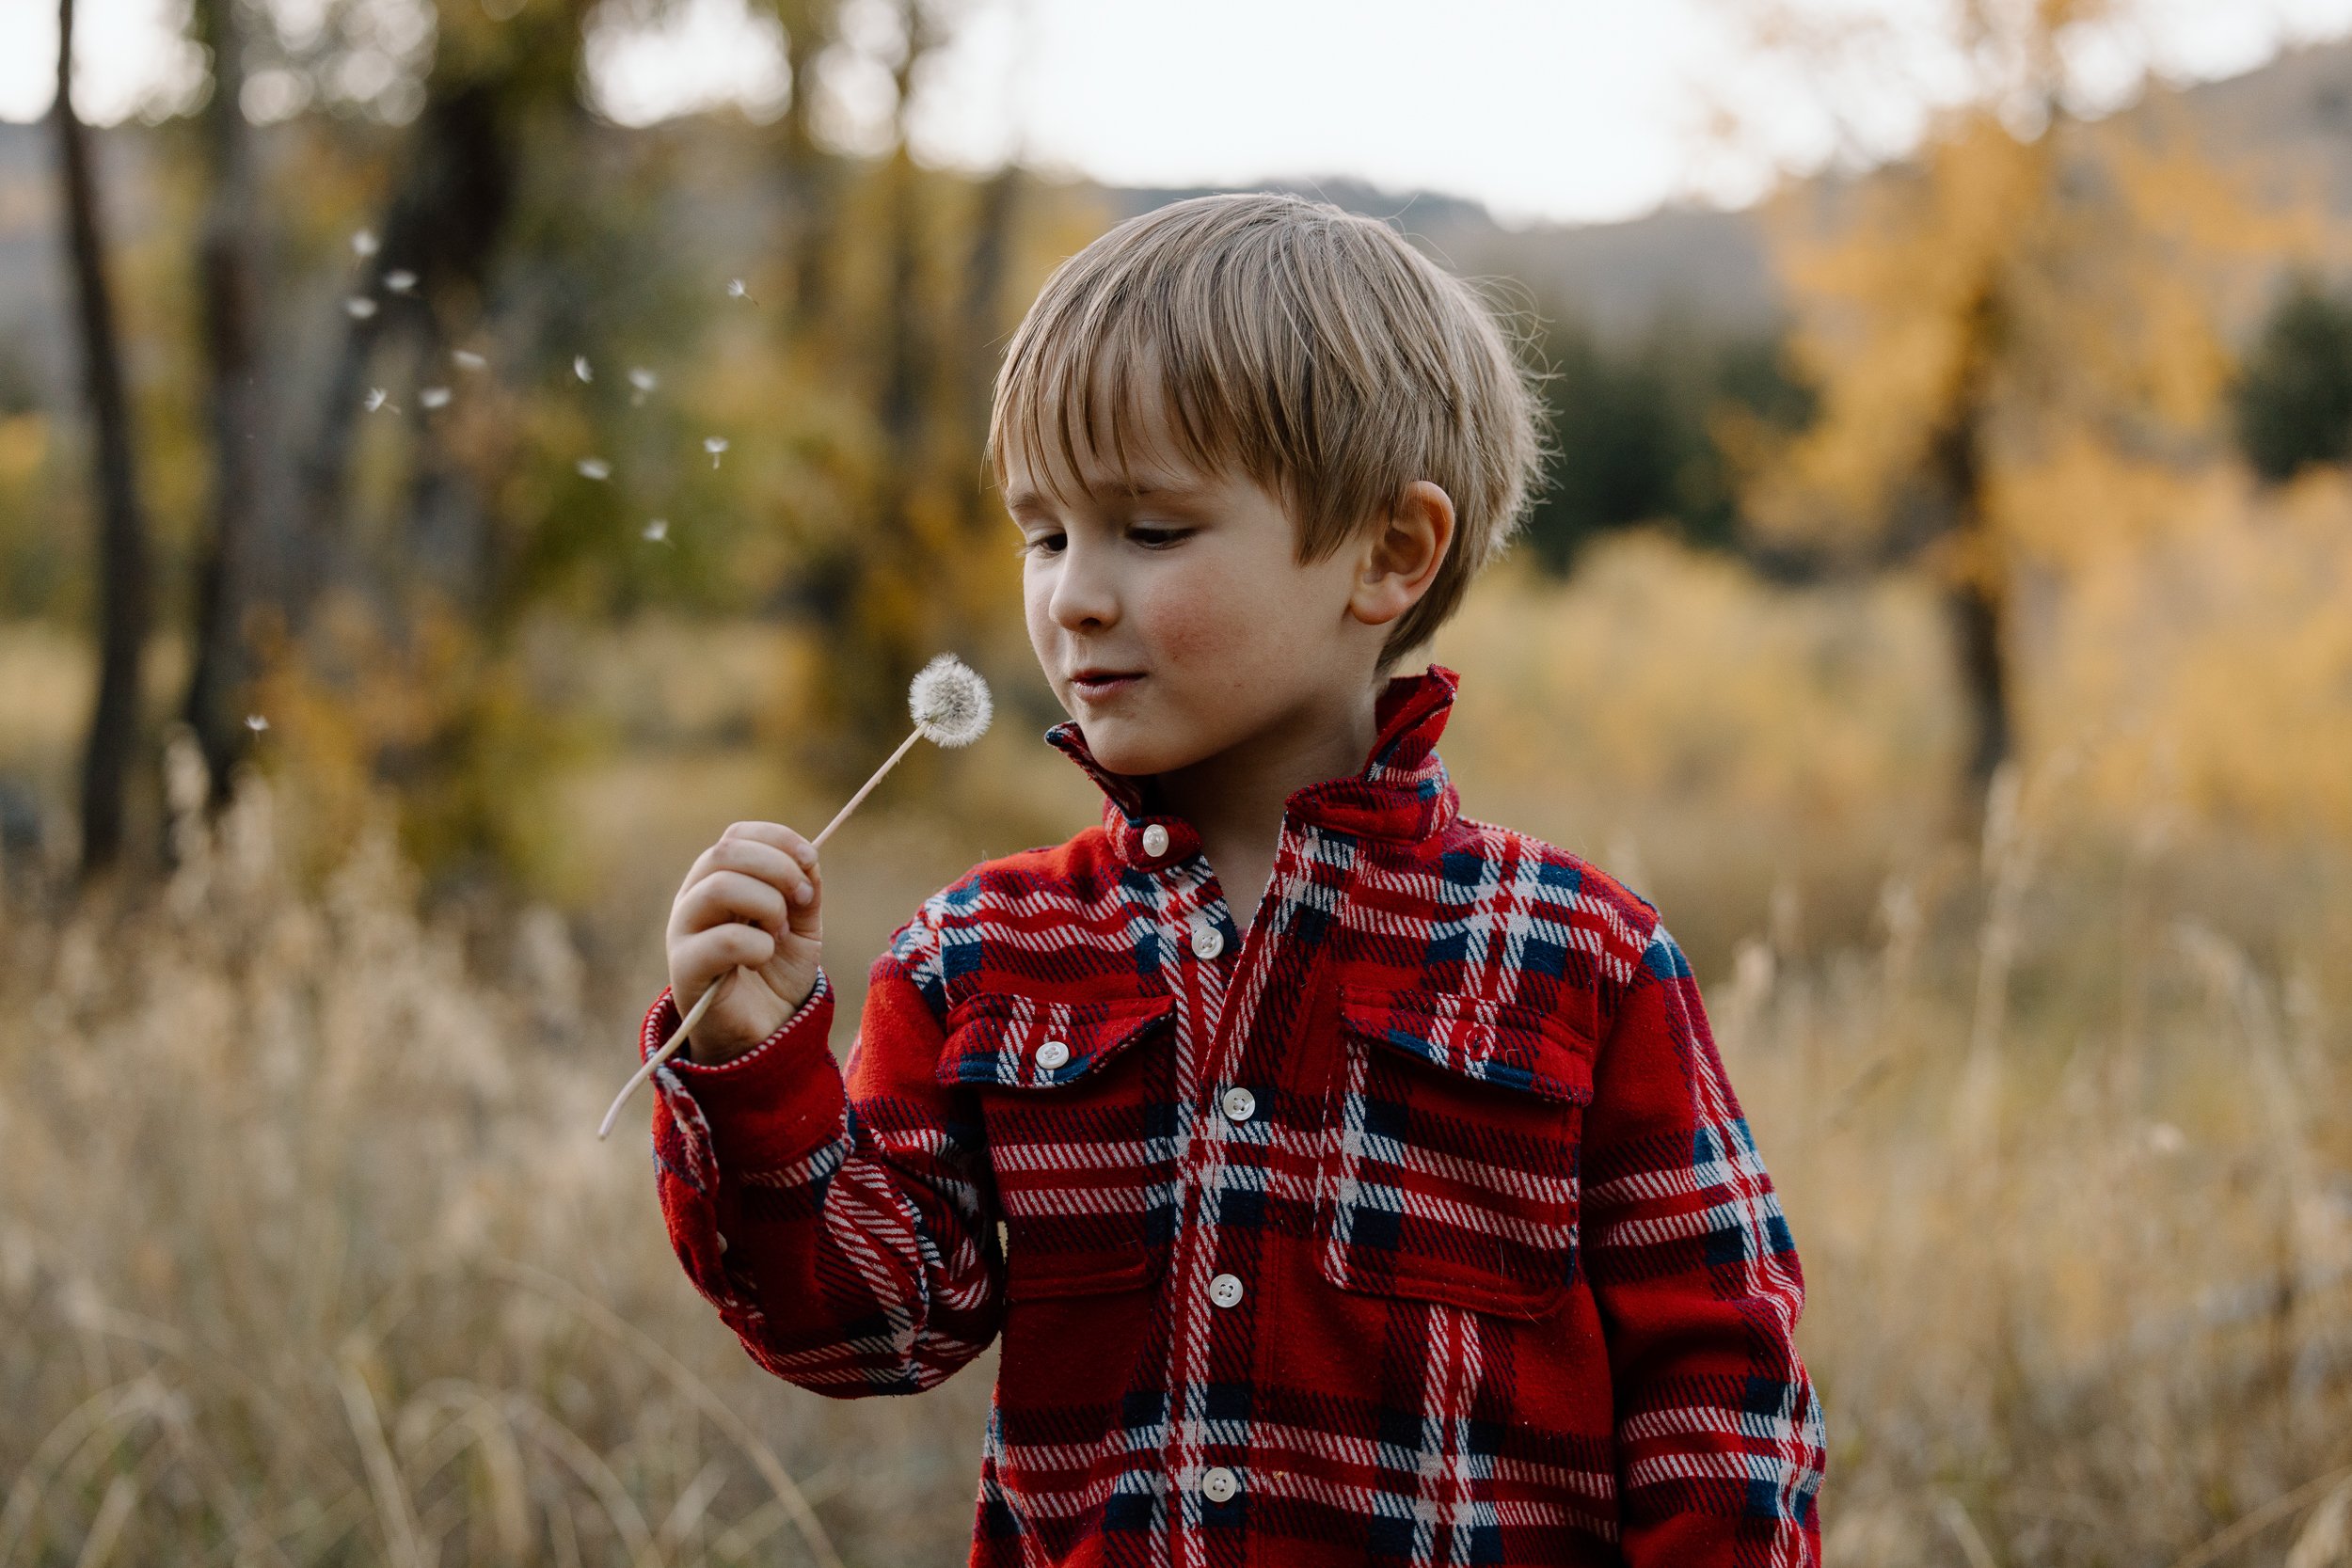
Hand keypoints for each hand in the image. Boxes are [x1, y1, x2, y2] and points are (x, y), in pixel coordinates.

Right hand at [665, 821, 822, 1064]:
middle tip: (802, 898)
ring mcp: (683, 932)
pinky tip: (762, 957)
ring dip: (767, 904)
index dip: (778, 839)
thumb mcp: (801, 924)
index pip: (737, 835)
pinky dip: (757, 944)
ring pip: (719, 886)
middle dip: (778, 867)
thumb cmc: (776, 972)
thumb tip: (808, 856)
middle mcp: (694, 899)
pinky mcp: (685, 969)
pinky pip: (722, 939)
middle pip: (725, 851)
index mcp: (718, 880)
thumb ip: (804, 888)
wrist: (764, 1032)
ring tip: (778, 931)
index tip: (811, 862)